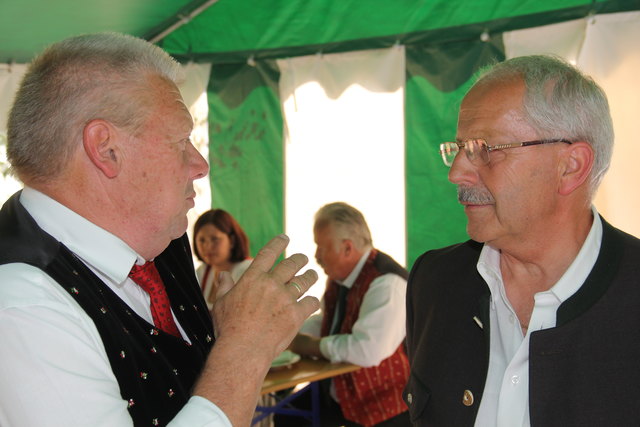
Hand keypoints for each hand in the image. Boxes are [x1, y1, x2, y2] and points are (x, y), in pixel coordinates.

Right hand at [212, 234, 318, 363]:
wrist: (243, 350)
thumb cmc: (228, 329)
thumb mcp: (219, 304)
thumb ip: (224, 287)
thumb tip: (223, 275)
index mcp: (252, 278)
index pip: (268, 253)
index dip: (278, 243)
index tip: (285, 238)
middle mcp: (271, 284)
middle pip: (292, 263)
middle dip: (300, 259)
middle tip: (303, 259)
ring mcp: (286, 298)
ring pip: (305, 280)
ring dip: (310, 276)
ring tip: (312, 275)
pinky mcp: (296, 314)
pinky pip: (311, 302)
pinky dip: (312, 301)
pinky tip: (311, 303)